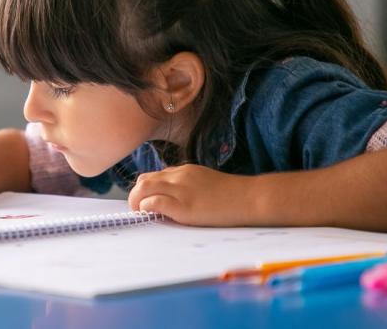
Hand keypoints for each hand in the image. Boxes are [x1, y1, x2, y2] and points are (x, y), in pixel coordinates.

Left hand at [127, 164, 255, 225]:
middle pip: (144, 180)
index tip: (146, 202)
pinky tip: (151, 216)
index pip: (154, 176)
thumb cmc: (233, 195)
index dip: (147, 190)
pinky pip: (153, 203)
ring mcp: (180, 190)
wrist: (250, 198)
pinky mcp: (183, 206)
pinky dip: (146, 209)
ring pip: (143, 188)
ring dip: (136, 202)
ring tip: (140, 214)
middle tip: (138, 210)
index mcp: (185, 171)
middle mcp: (179, 176)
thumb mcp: (206, 182)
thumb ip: (189, 186)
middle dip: (136, 195)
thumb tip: (174, 199)